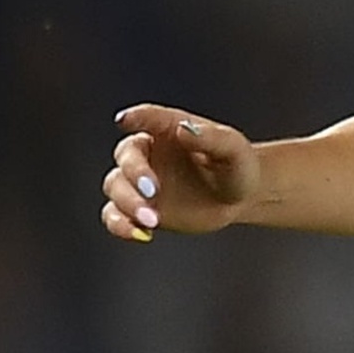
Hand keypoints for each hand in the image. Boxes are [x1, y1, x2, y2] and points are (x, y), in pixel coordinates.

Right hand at [99, 105, 259, 243]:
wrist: (238, 198)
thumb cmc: (235, 166)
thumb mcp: (232, 149)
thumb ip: (210, 138)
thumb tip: (183, 130)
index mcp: (167, 130)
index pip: (147, 118)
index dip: (135, 118)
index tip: (124, 120)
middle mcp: (147, 153)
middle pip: (126, 157)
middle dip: (134, 174)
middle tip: (152, 191)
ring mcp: (138, 182)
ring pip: (115, 187)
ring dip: (127, 203)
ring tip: (152, 220)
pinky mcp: (138, 208)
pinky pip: (115, 215)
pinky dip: (120, 225)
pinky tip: (141, 234)